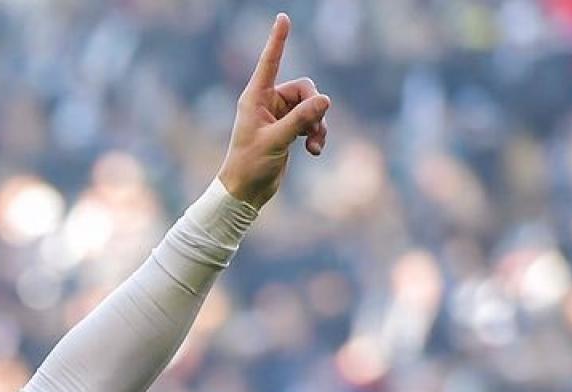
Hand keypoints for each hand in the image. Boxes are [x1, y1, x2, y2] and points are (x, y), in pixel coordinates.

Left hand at [216, 13, 330, 207]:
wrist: (245, 192)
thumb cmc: (250, 165)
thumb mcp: (276, 141)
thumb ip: (301, 120)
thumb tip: (326, 100)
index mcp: (255, 98)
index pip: (269, 62)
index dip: (278, 40)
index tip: (283, 18)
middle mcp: (267, 102)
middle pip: (304, 88)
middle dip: (315, 107)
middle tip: (315, 129)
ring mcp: (279, 115)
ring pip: (311, 106)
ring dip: (318, 125)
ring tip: (315, 145)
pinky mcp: (288, 129)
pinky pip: (311, 121)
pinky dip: (316, 134)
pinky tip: (314, 151)